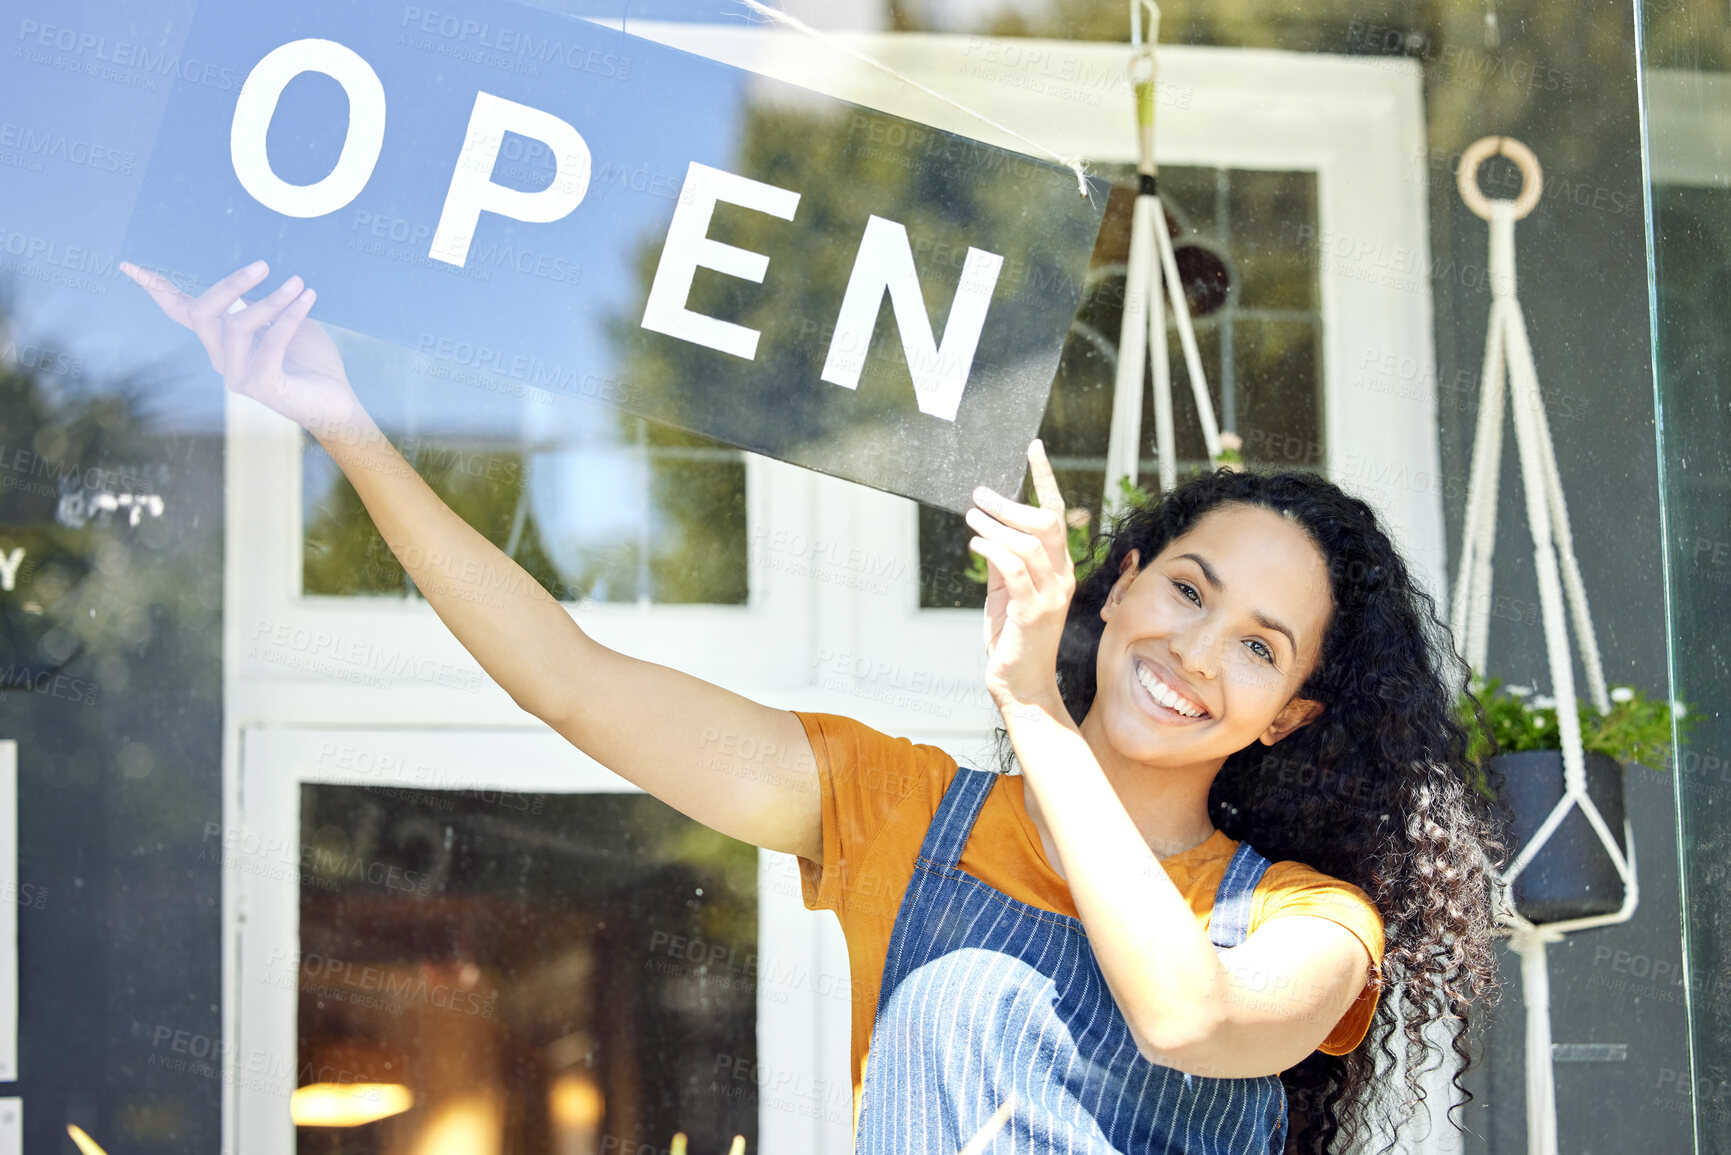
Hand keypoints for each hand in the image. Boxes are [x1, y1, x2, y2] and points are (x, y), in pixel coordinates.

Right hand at [120, 260, 362, 437]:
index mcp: (222, 342)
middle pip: (202, 313)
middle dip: (229, 285)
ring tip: (298, 283)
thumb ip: (264, 303)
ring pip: (236, 327)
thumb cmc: (312, 362)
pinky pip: (269, 344)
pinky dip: (288, 317)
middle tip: (263, 264)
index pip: (182, 313)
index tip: (129, 266)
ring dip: (270, 301)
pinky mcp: (263, 388)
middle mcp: (222, 360)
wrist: (338, 405)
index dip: (157, 290)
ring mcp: (239, 377)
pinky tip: (306, 300)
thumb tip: (256, 270)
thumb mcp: (285, 322)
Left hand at [965, 440, 1075, 709]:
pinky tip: (975, 542)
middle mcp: (1062, 577)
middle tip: (980, 493)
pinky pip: (1014, 569)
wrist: (1020, 685)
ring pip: (1029, 542)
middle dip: (1011, 501)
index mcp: (1059, 568)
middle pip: (1047, 522)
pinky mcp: (1033, 612)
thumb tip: (986, 528)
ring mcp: (1051, 595)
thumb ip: (1003, 562)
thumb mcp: (1006, 593)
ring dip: (996, 523)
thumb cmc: (1012, 639)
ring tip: (971, 515)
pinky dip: (992, 549)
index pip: (1057, 513)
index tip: (1033, 448)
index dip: (1045, 479)